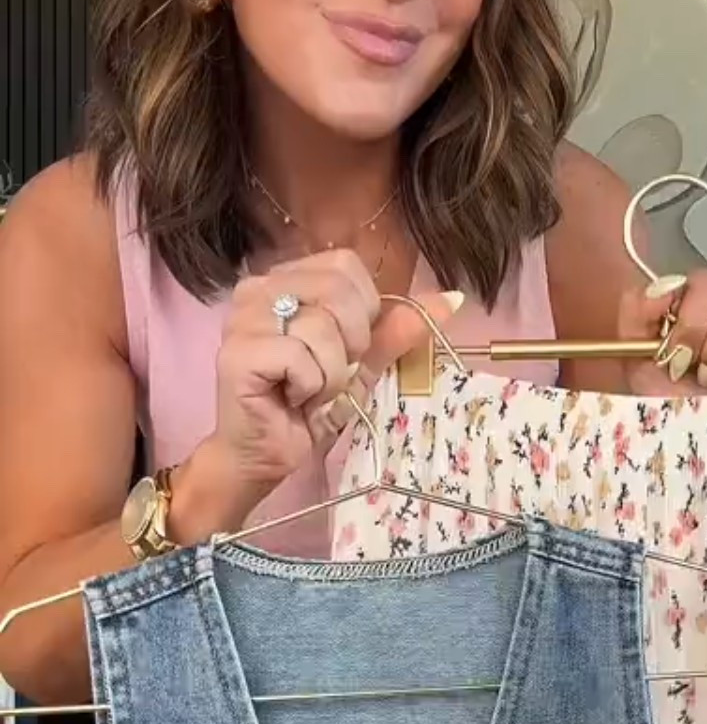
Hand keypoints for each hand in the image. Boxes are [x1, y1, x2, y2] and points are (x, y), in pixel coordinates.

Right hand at [176, 249, 461, 529]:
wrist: (264, 457)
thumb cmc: (307, 408)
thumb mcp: (362, 365)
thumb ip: (396, 330)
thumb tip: (452, 300)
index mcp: (285, 279)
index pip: (346, 266)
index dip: (363, 312)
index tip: (347, 350)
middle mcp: (258, 288)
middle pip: (338, 291)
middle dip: (350, 345)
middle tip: (326, 376)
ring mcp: (243, 318)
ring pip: (321, 329)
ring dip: (330, 375)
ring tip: (307, 392)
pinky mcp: (238, 352)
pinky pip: (299, 357)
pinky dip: (309, 388)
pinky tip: (289, 400)